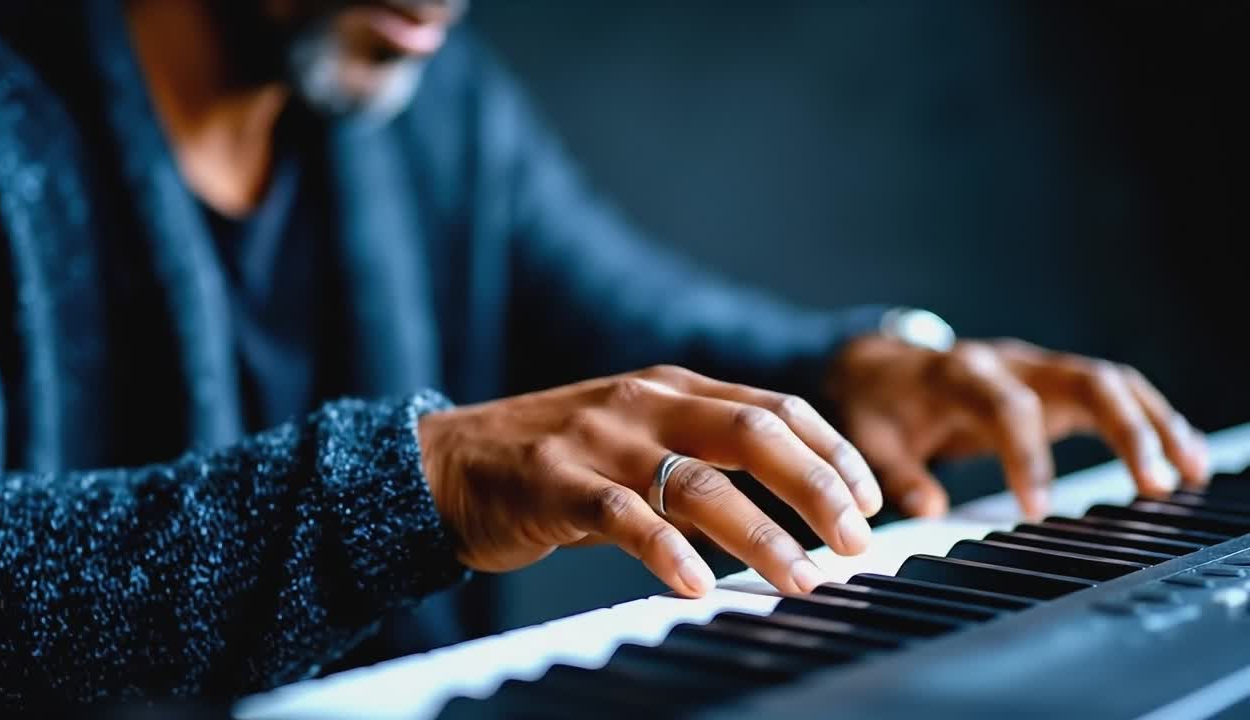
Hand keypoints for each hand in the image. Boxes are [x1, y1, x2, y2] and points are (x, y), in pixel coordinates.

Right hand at [417, 366, 882, 596]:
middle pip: (754, 434)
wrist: (448, 463)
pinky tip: (696, 586)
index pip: (776, 407)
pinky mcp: (554, 482)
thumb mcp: (636, 436)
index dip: (832, 451)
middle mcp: (644, 402)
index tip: (870, 499)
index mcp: (672, 387)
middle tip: (855, 540)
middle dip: (816, 486)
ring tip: (802, 578)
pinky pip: (623, 517)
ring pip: (699, 482)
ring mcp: (599, 440)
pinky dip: (666, 552)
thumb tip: (790, 500)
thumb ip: (701, 453)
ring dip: (762, 535)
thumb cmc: (554, 460)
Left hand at [825, 336, 1209, 518]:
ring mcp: (1037, 369)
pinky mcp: (1055, 384)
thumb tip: (927, 510)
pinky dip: (1151, 421)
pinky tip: (1182, 457)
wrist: (879, 365)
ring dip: (1154, 424)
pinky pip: (1113, 394)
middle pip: (1082, 379)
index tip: (1036, 507)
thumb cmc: (879, 405)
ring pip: (1110, 382)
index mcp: (958, 374)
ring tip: (1188, 473)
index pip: (1006, 405)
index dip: (1027, 454)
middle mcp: (1008, 363)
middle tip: (1154, 483)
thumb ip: (896, 473)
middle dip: (1124, 428)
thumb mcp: (869, 438)